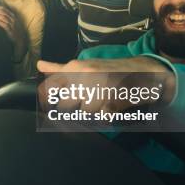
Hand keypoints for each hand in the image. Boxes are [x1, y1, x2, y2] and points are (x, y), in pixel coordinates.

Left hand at [0, 5, 27, 60]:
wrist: (20, 39)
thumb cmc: (14, 30)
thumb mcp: (10, 22)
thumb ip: (5, 17)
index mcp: (12, 16)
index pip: (4, 9)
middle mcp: (13, 19)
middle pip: (3, 12)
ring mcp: (12, 25)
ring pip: (3, 18)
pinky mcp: (11, 31)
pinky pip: (5, 25)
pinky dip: (0, 22)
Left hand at [37, 57, 174, 112]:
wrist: (145, 71)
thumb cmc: (110, 70)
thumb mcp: (83, 65)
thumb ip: (60, 69)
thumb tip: (39, 65)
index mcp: (75, 68)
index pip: (50, 89)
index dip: (49, 101)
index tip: (51, 106)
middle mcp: (84, 77)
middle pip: (65, 106)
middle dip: (74, 108)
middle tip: (87, 101)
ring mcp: (98, 90)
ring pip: (84, 113)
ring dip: (93, 112)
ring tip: (103, 101)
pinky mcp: (112, 103)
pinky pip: (101, 119)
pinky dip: (107, 116)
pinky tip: (112, 106)